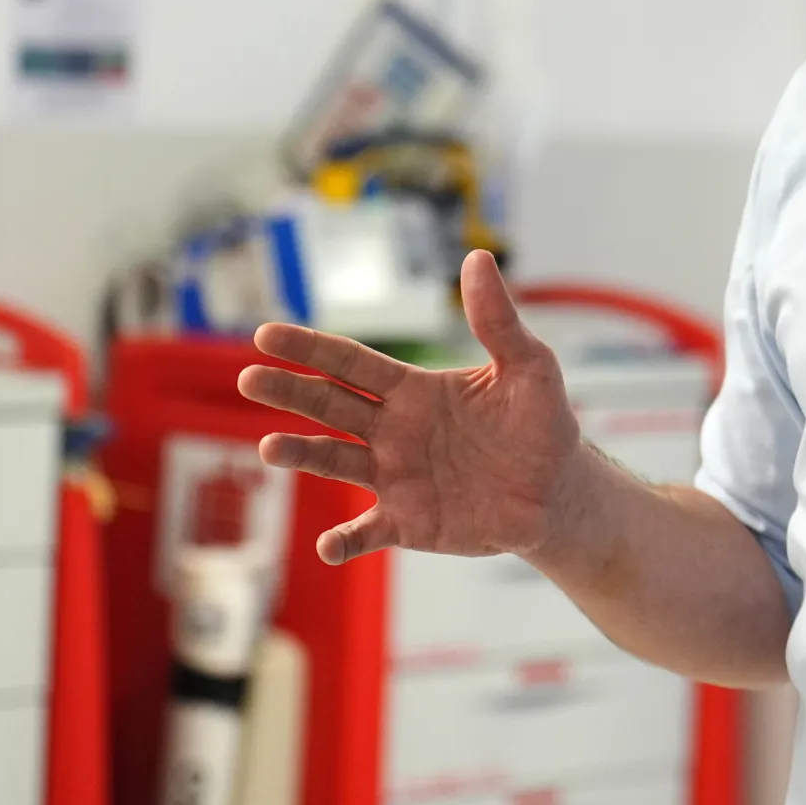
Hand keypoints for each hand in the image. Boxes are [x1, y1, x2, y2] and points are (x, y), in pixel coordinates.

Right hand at [238, 250, 581, 565]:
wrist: (557, 492)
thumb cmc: (540, 424)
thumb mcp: (528, 367)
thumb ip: (498, 320)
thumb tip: (478, 257)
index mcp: (413, 390)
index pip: (351, 363)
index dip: (311, 348)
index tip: (266, 335)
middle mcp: (392, 431)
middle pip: (330, 406)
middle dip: (289, 392)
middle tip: (249, 379)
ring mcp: (395, 477)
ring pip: (336, 462)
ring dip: (302, 455)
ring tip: (270, 448)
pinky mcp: (408, 521)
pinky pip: (368, 532)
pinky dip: (345, 540)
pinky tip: (328, 547)